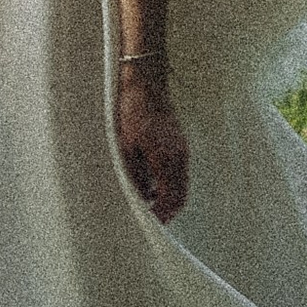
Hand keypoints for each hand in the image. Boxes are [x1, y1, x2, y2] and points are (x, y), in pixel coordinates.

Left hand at [117, 61, 187, 223]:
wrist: (145, 82)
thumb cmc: (132, 111)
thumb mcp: (125, 145)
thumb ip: (132, 174)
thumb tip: (136, 196)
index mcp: (166, 159)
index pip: (168, 199)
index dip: (159, 215)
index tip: (147, 224)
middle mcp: (179, 157)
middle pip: (180, 196)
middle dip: (167, 211)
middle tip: (150, 220)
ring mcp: (182, 150)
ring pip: (180, 185)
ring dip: (167, 198)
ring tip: (147, 204)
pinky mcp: (179, 143)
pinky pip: (178, 172)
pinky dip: (168, 183)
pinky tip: (150, 183)